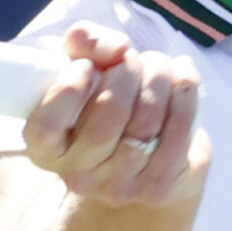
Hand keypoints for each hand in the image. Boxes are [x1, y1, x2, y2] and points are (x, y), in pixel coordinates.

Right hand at [24, 21, 210, 206]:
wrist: (144, 151)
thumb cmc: (102, 99)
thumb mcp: (80, 63)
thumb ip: (84, 42)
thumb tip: (118, 49)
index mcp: (45, 149)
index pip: (46, 126)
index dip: (69, 88)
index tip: (85, 66)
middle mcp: (77, 174)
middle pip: (109, 113)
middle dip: (127, 72)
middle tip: (129, 58)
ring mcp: (118, 186)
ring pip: (146, 121)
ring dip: (158, 77)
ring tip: (156, 64)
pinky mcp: (157, 188)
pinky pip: (178, 131)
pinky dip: (185, 92)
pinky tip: (182, 75)